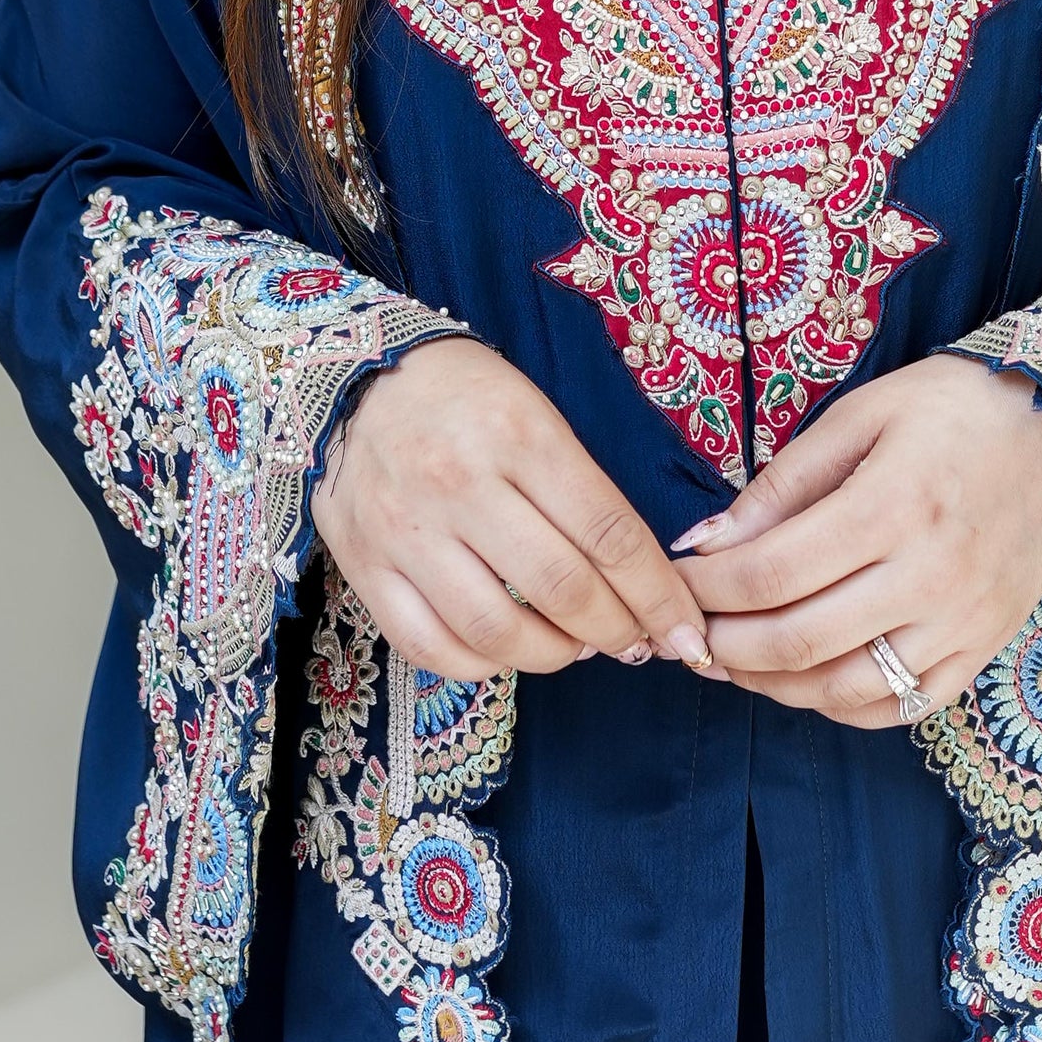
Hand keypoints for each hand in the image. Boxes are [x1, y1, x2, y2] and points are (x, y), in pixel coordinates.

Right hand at [311, 338, 715, 679]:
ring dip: (553, 654)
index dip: (658, 594)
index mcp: (518, 434)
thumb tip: (636, 579)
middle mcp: (461, 483)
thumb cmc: (465, 396)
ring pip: (496, 630)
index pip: (608, 533)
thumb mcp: (535, 413)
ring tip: (574, 646)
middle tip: (636, 641)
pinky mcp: (364, 564)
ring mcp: (406, 529)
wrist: (355, 375)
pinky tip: (507, 651)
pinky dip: (482, 665)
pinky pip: (430, 646)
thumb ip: (581, 491)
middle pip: (561, 588)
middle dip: (617, 631)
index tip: (687, 630)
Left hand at [675, 355, 1041, 727]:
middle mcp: (927, 576)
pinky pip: (900, 707)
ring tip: (733, 661)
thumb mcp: (867, 413)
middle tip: (688, 631)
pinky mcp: (982, 649)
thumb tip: (708, 540)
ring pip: (844, 688)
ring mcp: (960, 623)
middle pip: (798, 640)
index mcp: (892, 506)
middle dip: (724, 645)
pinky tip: (805, 681)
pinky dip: (840, 706)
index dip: (707, 586)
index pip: (772, 572)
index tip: (674, 578)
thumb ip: (785, 482)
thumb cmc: (962, 408)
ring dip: (772, 686)